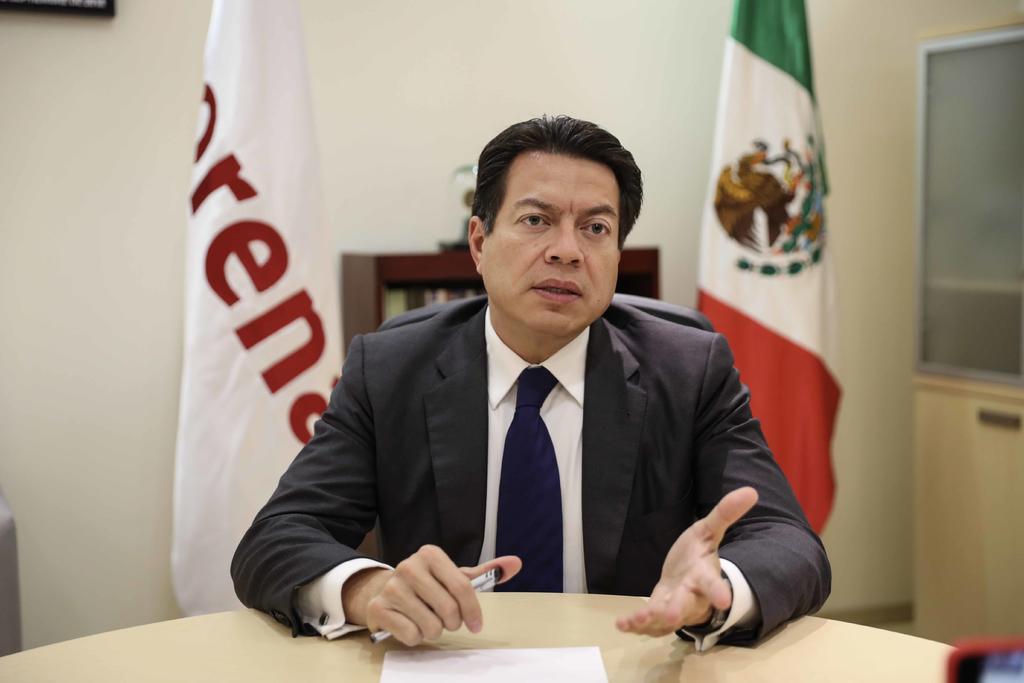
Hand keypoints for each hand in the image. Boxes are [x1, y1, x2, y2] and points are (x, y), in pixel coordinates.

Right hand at [343, 545, 520, 645]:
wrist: (382, 589)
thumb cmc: (426, 584)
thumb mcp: (454, 575)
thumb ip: (486, 571)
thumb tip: (516, 563)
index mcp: (430, 554)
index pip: (463, 587)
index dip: (473, 611)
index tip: (476, 624)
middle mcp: (409, 566)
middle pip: (449, 610)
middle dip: (452, 622)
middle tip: (445, 618)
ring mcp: (392, 587)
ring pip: (431, 626)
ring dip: (433, 630)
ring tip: (425, 619)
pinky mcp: (378, 608)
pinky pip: (411, 635)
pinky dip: (415, 636)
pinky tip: (409, 623)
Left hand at [615, 486, 757, 636]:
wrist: (687, 578)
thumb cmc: (698, 554)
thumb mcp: (708, 531)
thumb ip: (725, 513)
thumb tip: (751, 491)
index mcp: (704, 576)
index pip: (712, 583)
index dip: (718, 592)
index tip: (724, 600)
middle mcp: (691, 596)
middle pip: (686, 606)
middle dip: (678, 611)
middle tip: (671, 617)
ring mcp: (674, 608)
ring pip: (665, 620)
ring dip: (650, 621)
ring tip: (635, 619)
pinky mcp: (658, 615)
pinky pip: (649, 625)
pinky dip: (635, 626)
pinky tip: (621, 624)